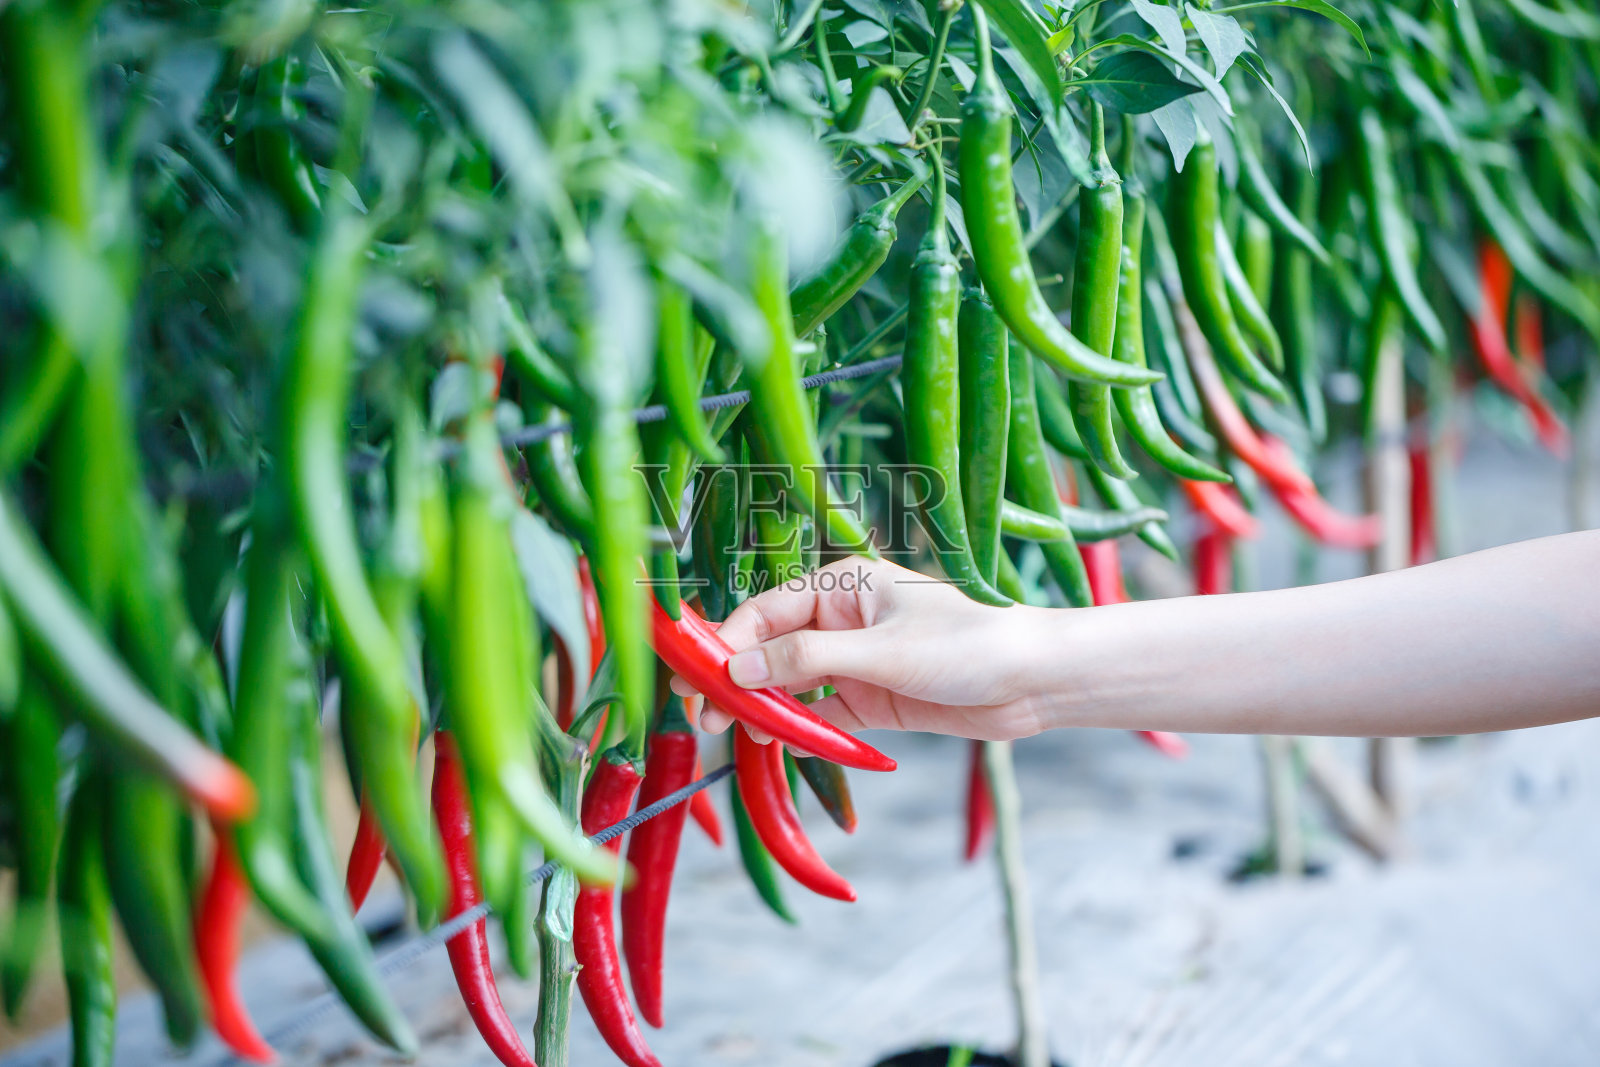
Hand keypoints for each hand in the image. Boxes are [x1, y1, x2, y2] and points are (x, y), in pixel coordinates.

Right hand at [674, 557, 1049, 741]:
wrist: (1033, 681)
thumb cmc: (968, 644)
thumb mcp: (882, 652)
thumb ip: (807, 659)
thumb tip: (737, 669)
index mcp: (839, 586)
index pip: (762, 613)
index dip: (724, 646)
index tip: (697, 680)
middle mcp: (838, 620)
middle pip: (766, 650)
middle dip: (733, 681)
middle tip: (703, 717)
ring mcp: (851, 661)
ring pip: (785, 684)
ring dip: (758, 708)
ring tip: (731, 733)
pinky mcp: (867, 699)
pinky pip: (816, 713)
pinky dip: (794, 728)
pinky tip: (773, 743)